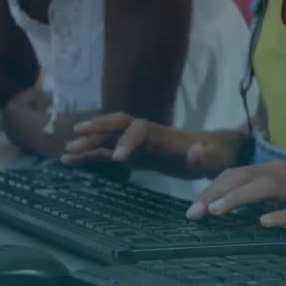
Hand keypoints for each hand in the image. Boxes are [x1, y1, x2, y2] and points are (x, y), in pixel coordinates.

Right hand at [62, 112, 236, 178]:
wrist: (220, 152)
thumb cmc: (218, 154)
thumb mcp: (216, 158)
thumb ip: (204, 156)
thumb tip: (196, 150)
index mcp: (166, 135)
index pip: (141, 129)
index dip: (128, 140)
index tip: (119, 158)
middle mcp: (149, 135)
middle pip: (119, 124)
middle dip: (99, 127)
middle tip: (77, 135)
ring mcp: (141, 145)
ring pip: (110, 138)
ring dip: (89, 143)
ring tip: (66, 152)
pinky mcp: (137, 156)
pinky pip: (110, 152)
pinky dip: (91, 156)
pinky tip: (72, 161)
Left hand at [187, 160, 285, 246]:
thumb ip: (264, 198)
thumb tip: (230, 207)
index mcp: (280, 170)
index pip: (238, 174)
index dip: (213, 189)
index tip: (193, 209)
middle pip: (246, 177)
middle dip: (217, 194)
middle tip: (195, 213)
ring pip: (267, 188)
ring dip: (239, 199)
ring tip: (217, 213)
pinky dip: (281, 216)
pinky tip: (264, 223)